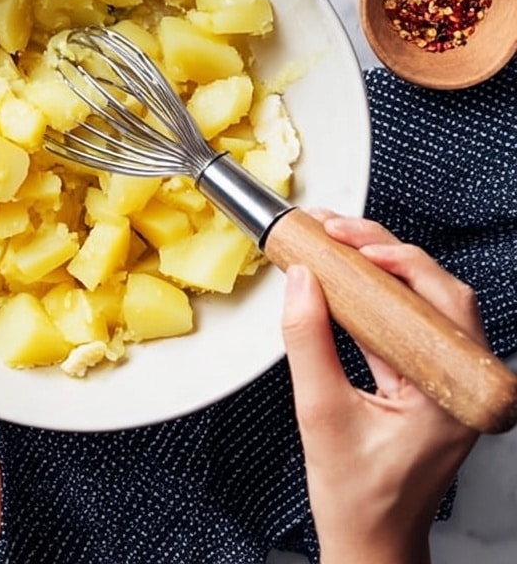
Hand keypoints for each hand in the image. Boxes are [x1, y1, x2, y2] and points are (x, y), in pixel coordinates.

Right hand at [281, 213, 484, 563]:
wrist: (370, 546)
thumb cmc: (359, 501)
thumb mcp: (321, 415)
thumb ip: (307, 342)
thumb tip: (301, 282)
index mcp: (454, 395)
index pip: (441, 302)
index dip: (398, 260)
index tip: (351, 240)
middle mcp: (460, 385)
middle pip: (434, 293)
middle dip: (383, 251)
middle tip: (336, 230)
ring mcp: (445, 384)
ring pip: (420, 304)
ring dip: (377, 270)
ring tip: (334, 243)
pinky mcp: (425, 385)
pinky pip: (404, 325)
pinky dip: (374, 299)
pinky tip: (343, 282)